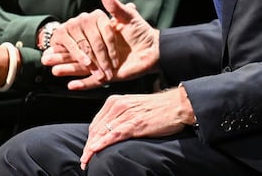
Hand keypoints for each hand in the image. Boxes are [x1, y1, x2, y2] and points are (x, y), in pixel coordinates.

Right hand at [41, 0, 160, 89]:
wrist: (155, 49)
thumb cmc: (141, 31)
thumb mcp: (128, 17)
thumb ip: (115, 7)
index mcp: (99, 35)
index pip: (82, 39)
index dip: (70, 42)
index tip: (53, 43)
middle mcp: (99, 50)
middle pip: (78, 54)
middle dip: (63, 57)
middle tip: (46, 59)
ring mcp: (103, 63)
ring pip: (82, 67)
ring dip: (68, 69)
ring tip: (53, 71)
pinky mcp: (109, 76)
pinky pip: (94, 81)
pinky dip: (83, 83)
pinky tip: (70, 85)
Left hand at [79, 87, 194, 169]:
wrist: (176, 105)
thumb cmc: (158, 108)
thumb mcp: (133, 108)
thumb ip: (120, 117)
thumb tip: (108, 132)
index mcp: (115, 101)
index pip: (96, 123)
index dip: (89, 138)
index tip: (86, 150)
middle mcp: (118, 105)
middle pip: (96, 129)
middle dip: (88, 146)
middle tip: (84, 159)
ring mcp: (126, 114)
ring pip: (102, 133)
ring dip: (91, 149)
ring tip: (86, 161)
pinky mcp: (135, 123)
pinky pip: (114, 135)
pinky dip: (102, 143)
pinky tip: (94, 150)